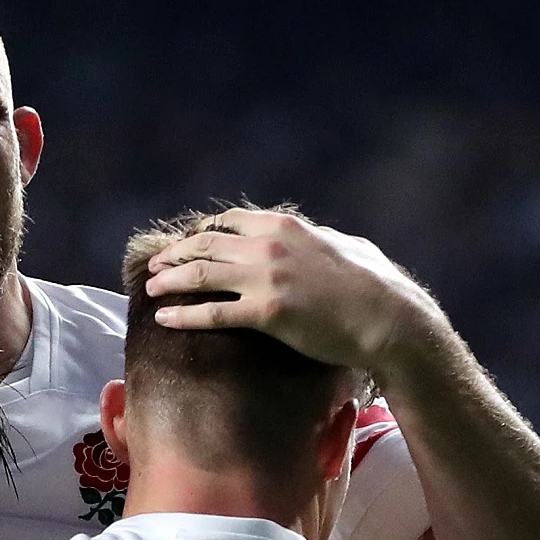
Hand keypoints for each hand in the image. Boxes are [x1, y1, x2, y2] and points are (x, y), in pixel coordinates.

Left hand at [144, 207, 449, 380]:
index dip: (200, 232)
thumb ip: (314, 237)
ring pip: (201, 275)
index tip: (184, 243)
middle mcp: (269, 246)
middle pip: (206, 245)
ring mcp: (266, 278)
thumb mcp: (341, 244)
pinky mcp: (267, 313)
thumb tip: (308, 233)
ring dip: (169, 280)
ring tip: (150, 287)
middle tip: (155, 264)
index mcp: (285, 225)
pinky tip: (164, 318)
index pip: (229, 221)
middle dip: (175, 254)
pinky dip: (183, 315)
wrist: (389, 318)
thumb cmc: (375, 284)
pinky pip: (213, 313)